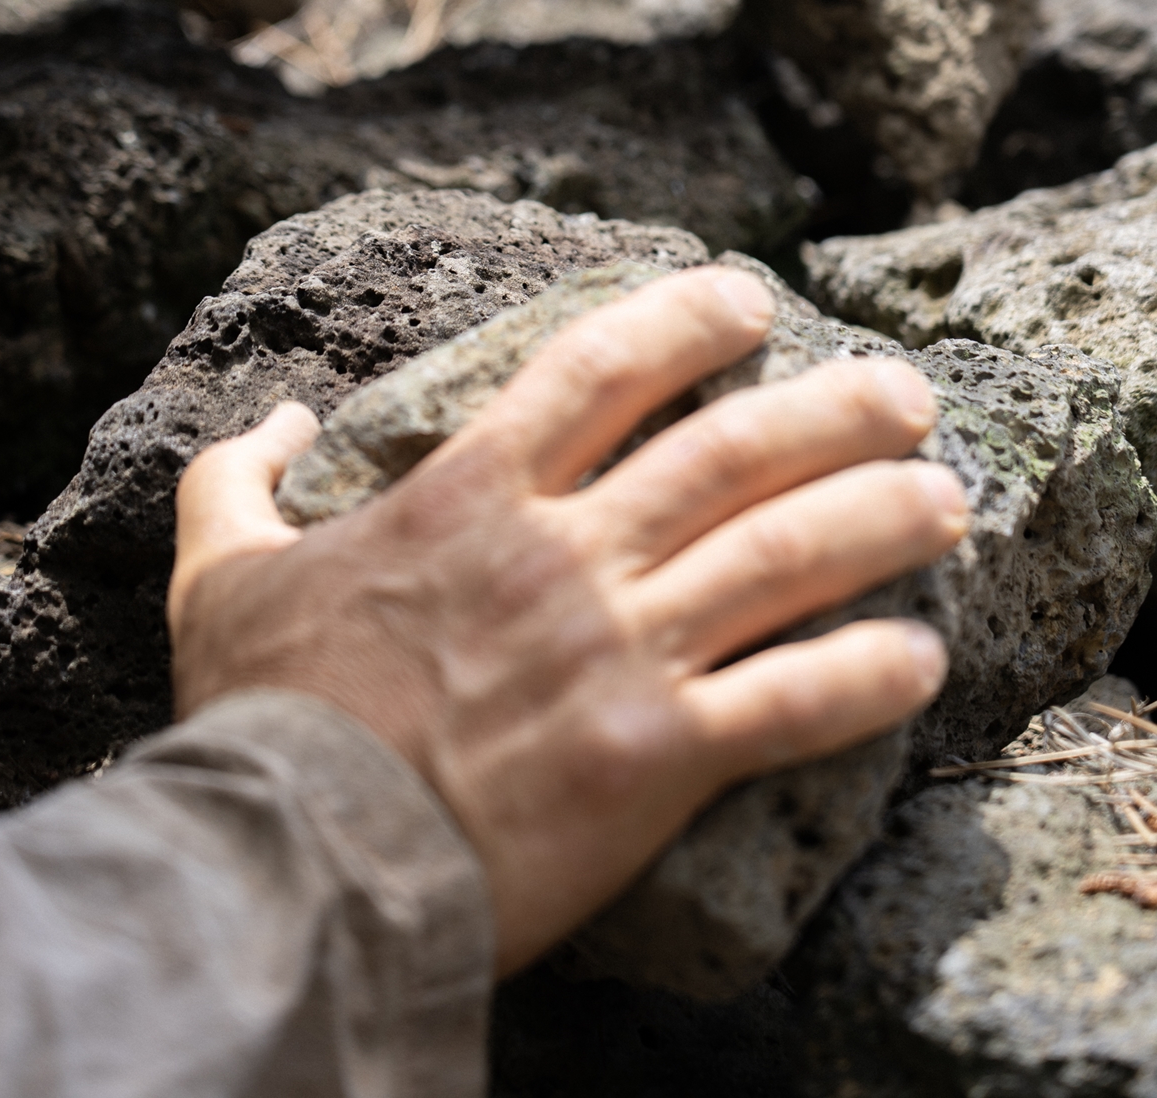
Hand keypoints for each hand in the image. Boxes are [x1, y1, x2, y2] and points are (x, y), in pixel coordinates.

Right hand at [169, 266, 965, 974]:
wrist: (293, 868)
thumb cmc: (262, 715)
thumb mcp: (217, 575)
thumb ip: (236, 478)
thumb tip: (275, 420)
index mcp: (474, 495)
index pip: (603, 365)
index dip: (688, 315)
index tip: (749, 298)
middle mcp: (565, 553)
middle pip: (730, 449)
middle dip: (834, 407)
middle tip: (906, 392)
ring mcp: (618, 652)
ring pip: (782, 557)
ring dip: (879, 519)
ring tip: (947, 500)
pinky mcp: (654, 760)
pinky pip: (788, 704)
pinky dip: (866, 678)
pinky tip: (921, 658)